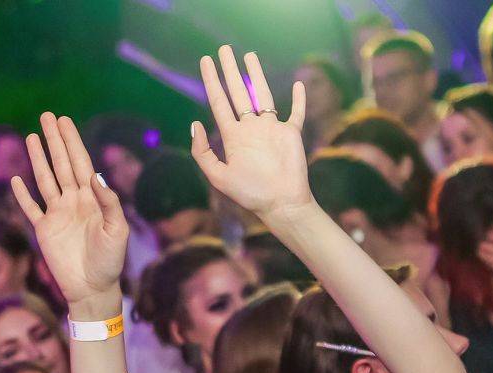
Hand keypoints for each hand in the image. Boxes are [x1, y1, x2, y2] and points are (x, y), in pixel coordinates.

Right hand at [12, 113, 128, 308]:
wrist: (93, 288)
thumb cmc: (111, 261)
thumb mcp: (117, 230)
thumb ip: (109, 202)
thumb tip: (95, 174)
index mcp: (92, 199)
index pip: (81, 163)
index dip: (72, 142)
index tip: (64, 121)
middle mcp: (74, 201)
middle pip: (61, 164)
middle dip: (55, 140)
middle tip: (48, 116)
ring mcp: (57, 214)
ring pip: (45, 179)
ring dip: (38, 158)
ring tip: (31, 136)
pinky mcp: (44, 230)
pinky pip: (30, 207)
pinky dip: (22, 194)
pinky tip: (16, 178)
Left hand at [191, 47, 311, 223]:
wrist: (280, 203)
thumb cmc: (250, 193)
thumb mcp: (218, 176)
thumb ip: (203, 152)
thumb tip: (194, 123)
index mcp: (233, 136)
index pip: (219, 101)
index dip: (211, 80)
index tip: (205, 61)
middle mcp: (250, 129)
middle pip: (238, 92)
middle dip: (231, 70)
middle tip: (224, 49)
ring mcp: (271, 130)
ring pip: (263, 95)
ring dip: (256, 75)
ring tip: (249, 55)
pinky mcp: (291, 134)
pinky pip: (296, 113)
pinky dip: (298, 100)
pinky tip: (297, 85)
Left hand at [477, 219, 492, 281]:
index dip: (490, 234)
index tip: (489, 233)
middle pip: (487, 246)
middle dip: (483, 243)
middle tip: (481, 242)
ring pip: (486, 257)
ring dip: (481, 252)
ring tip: (480, 250)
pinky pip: (490, 265)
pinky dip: (486, 261)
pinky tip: (485, 259)